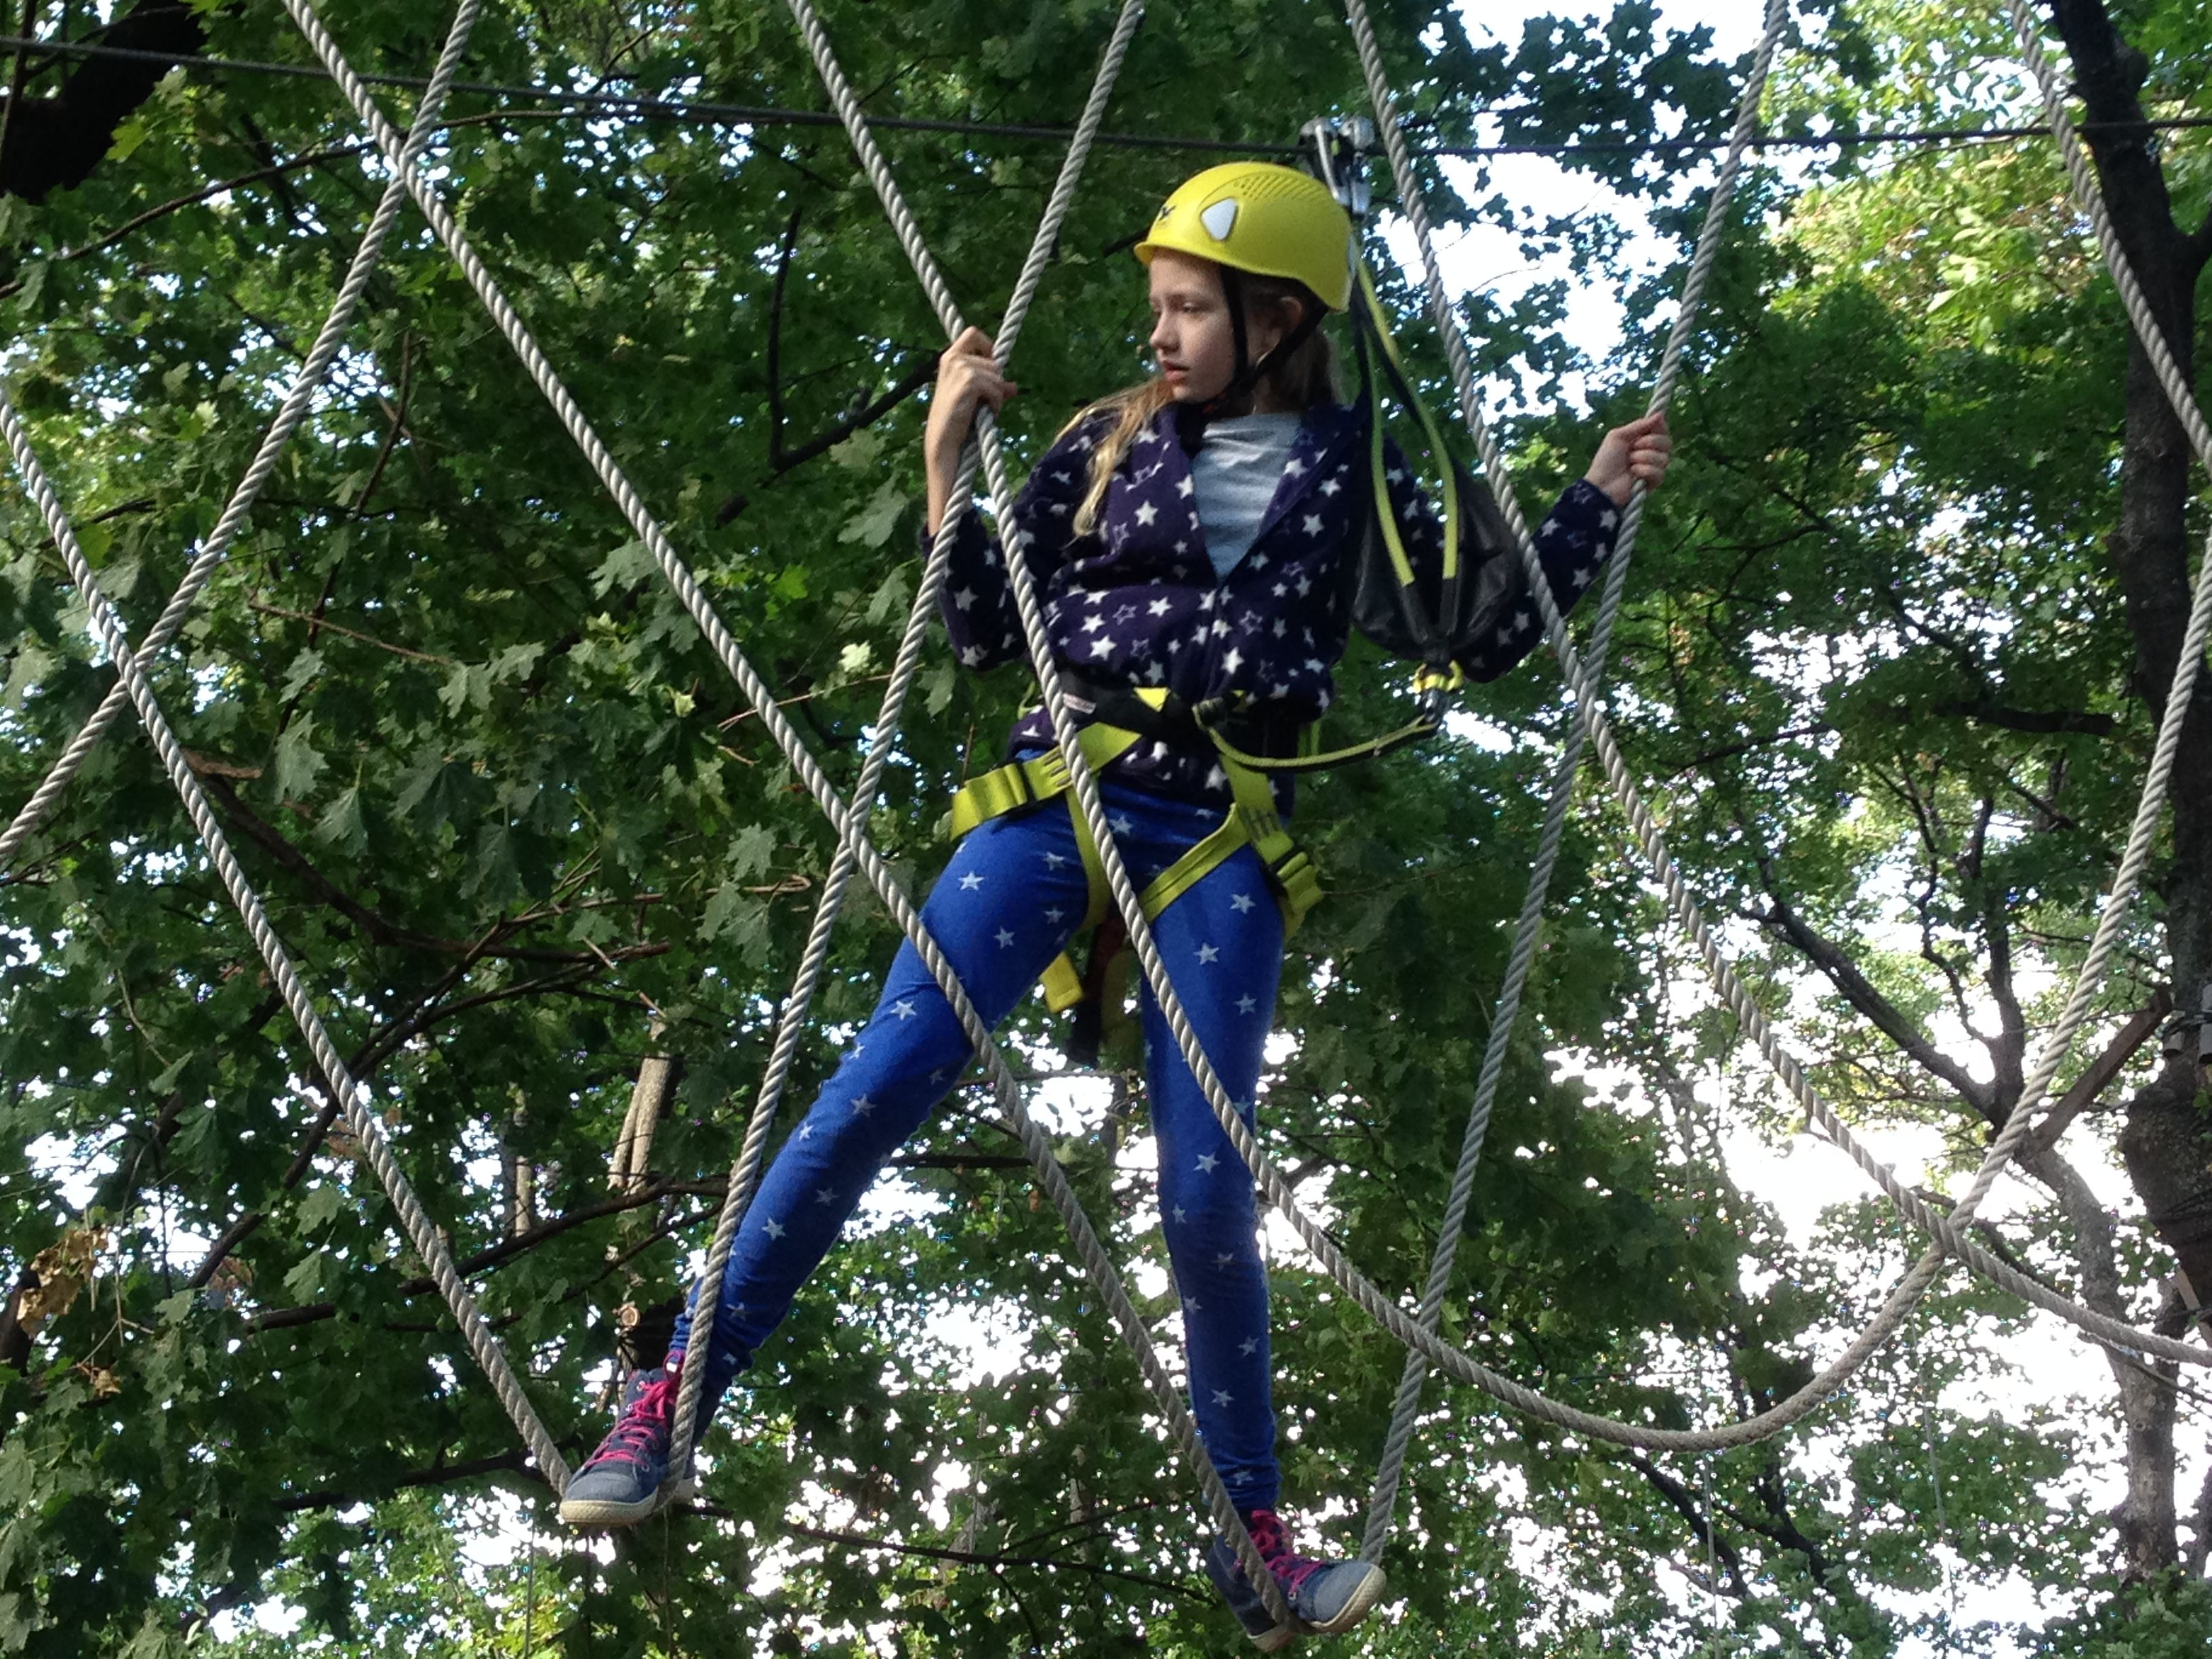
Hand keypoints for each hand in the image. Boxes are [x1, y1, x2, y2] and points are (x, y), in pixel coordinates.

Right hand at [925, 327, 1016, 532]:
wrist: (943, 441)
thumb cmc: (956, 421)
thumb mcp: (975, 398)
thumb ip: (992, 386)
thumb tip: (1014, 387)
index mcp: (949, 357)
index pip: (973, 332)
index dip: (987, 345)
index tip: (992, 364)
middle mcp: (952, 358)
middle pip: (992, 359)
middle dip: (996, 381)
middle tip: (989, 400)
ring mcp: (959, 368)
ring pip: (996, 374)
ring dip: (997, 395)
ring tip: (985, 410)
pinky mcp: (968, 381)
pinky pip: (996, 388)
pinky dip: (996, 403)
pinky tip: (987, 413)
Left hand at [1582, 412, 1672, 507]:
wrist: (1601, 484)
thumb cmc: (1606, 460)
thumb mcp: (1617, 436)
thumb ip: (1638, 425)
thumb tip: (1660, 415)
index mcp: (1643, 440)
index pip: (1662, 430)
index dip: (1659, 427)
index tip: (1652, 426)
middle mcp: (1651, 452)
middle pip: (1667, 442)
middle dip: (1650, 442)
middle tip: (1633, 447)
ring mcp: (1653, 468)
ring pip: (1664, 458)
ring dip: (1644, 457)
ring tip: (1630, 462)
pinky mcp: (1653, 482)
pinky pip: (1659, 473)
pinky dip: (1645, 471)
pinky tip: (1634, 473)